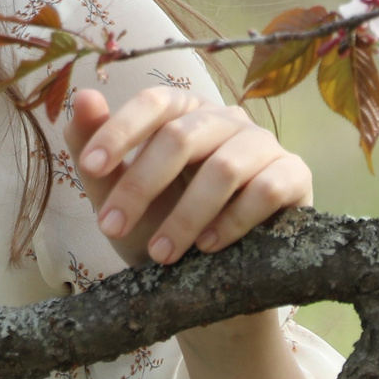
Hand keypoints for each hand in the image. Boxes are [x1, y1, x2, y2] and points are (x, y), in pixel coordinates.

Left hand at [65, 86, 311, 267]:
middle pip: (182, 137)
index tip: (90, 167)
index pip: (154, 103)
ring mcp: (263, 145)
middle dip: (141, 185)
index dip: (120, 131)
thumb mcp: (117, 195)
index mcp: (183, 113)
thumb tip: (83, 97)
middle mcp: (225, 119)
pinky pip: (266, 190)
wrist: (208, 282)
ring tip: (160, 254)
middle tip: (111, 228)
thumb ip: (94, 149)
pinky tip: (208, 247)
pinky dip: (232, 221)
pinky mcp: (294, 176)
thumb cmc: (158, 225)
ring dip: (185, 216)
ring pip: (224, 168)